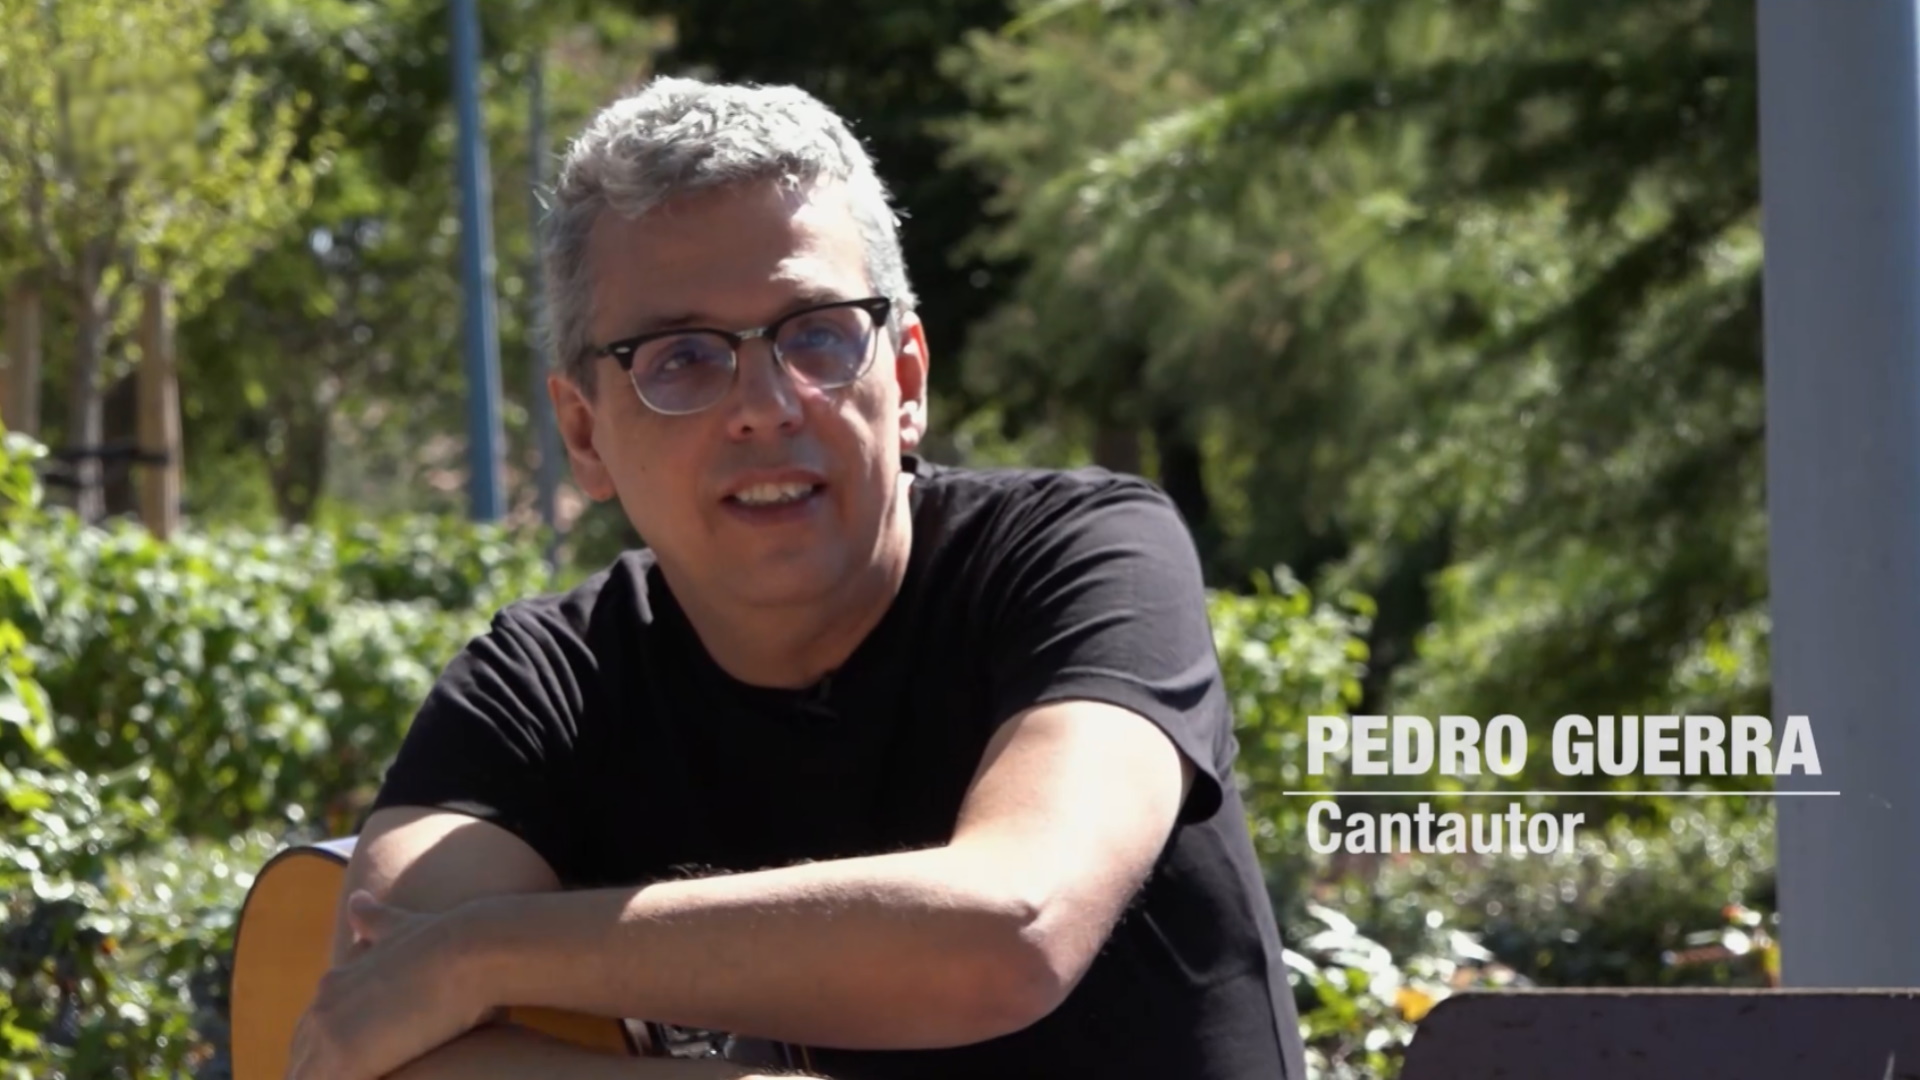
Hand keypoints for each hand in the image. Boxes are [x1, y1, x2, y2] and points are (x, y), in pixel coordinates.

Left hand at [286, 890, 496, 1079]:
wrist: (471, 948)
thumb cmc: (448, 939)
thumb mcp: (401, 926)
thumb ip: (375, 920)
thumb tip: (356, 900)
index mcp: (333, 984)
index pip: (312, 1034)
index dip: (327, 1055)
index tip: (356, 1061)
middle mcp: (322, 1006)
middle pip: (302, 1061)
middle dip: (320, 1073)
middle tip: (364, 1073)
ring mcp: (328, 1031)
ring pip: (306, 1077)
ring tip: (371, 1079)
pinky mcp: (344, 1056)